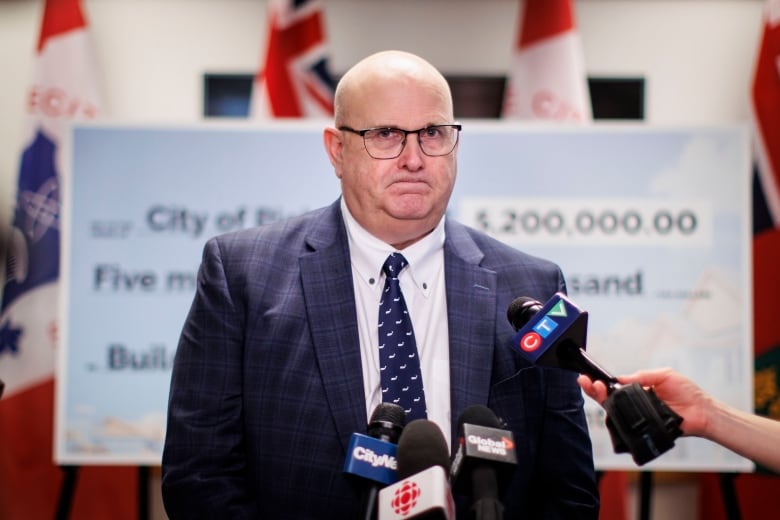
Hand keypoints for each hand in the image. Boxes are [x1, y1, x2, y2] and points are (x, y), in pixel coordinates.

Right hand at [578, 368, 710, 436]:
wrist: (703, 411)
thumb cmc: (687, 393)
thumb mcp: (664, 375)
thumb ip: (642, 376)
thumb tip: (620, 378)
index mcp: (639, 389)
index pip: (615, 386)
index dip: (601, 382)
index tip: (591, 377)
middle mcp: (636, 403)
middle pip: (608, 398)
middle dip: (594, 390)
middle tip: (587, 382)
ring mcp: (639, 417)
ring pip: (614, 411)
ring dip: (602, 400)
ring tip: (597, 390)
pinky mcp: (644, 428)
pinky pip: (627, 425)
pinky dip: (617, 417)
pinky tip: (612, 408)